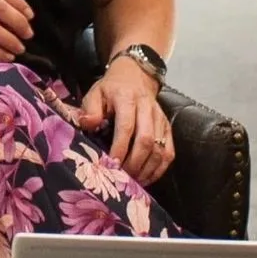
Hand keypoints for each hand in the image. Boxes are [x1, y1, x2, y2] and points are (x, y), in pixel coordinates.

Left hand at [78, 55, 173, 183]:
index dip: (120, 148)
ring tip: (133, 182)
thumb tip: (88, 124)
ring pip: (160, 149)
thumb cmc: (111, 90)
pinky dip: (159, 168)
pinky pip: (169, 152)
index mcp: (128, 100)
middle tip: (121, 177)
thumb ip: (90, 109)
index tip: (111, 164)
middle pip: (146, 141)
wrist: (135, 76)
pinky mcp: (167, 128)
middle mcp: (148, 110)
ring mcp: (160, 120)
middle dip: (134, 163)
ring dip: (147, 169)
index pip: (127, 127)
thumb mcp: (95, 93)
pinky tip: (147, 178)